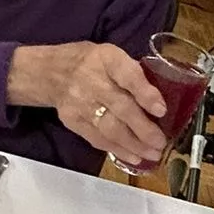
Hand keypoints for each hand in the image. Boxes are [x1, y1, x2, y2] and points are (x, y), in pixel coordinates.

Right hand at [8, 41, 167, 162]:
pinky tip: (134, 157)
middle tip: (161, 142)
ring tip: (152, 154)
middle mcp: (92, 81)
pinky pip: (97, 139)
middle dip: (144, 129)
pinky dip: (117, 150)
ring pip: (110, 128)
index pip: (128, 76)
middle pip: (120, 108)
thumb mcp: (113, 55)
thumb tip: (162, 98)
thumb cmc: (92, 63)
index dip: (145, 94)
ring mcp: (80, 103)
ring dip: (134, 145)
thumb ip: (133, 74)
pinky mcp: (73, 121)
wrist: (52, 73)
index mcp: (107, 59)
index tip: (161, 110)